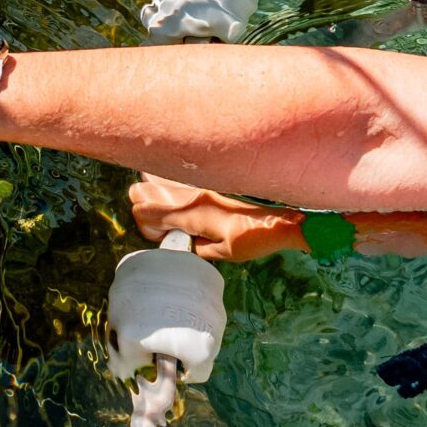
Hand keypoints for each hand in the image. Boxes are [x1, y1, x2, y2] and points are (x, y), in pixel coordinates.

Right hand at [129, 177, 302, 262]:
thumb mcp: (224, 253)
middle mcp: (193, 195)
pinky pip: (180, 176)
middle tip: (150, 214)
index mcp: (193, 214)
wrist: (285, 218)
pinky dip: (167, 178)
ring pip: (162, 179)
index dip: (145, 224)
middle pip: (147, 191)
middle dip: (141, 202)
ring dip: (151, 187)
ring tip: (144, 188)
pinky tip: (162, 174)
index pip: (148, 212)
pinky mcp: (212, 182)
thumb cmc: (256, 238)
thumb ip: (198, 248)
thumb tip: (185, 242)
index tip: (158, 235)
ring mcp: (202, 186)